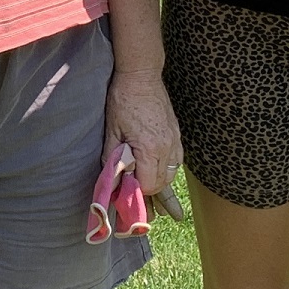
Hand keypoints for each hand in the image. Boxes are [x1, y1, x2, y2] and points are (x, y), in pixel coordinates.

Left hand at [104, 67, 182, 199]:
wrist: (141, 75)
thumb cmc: (123, 99)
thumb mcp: (111, 130)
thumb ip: (112, 159)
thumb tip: (112, 182)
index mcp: (150, 148)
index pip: (149, 185)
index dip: (137, 194)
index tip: (127, 199)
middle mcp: (167, 147)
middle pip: (163, 183)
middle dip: (152, 196)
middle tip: (147, 213)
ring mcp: (174, 140)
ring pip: (172, 173)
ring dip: (163, 186)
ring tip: (162, 206)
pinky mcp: (176, 134)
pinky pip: (176, 160)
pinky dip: (168, 171)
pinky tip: (164, 176)